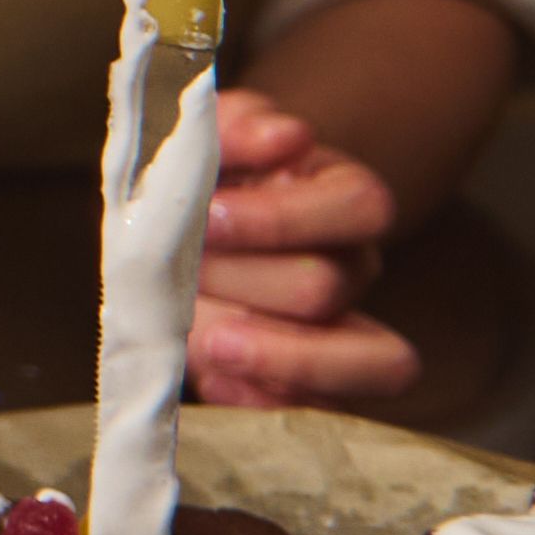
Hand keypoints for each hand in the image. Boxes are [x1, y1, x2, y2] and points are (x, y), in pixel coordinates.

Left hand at [190, 97, 415, 405]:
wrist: (175, 237)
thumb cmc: (200, 183)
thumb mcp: (205, 138)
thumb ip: (233, 124)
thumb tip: (286, 137)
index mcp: (341, 196)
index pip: (359, 207)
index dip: (283, 216)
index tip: (208, 214)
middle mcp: (353, 265)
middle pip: (325, 285)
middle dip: (243, 280)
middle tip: (186, 272)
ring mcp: (343, 330)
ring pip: (352, 356)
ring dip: (269, 351)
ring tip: (204, 338)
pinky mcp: (312, 387)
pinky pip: (317, 411)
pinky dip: (264, 398)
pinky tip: (217, 377)